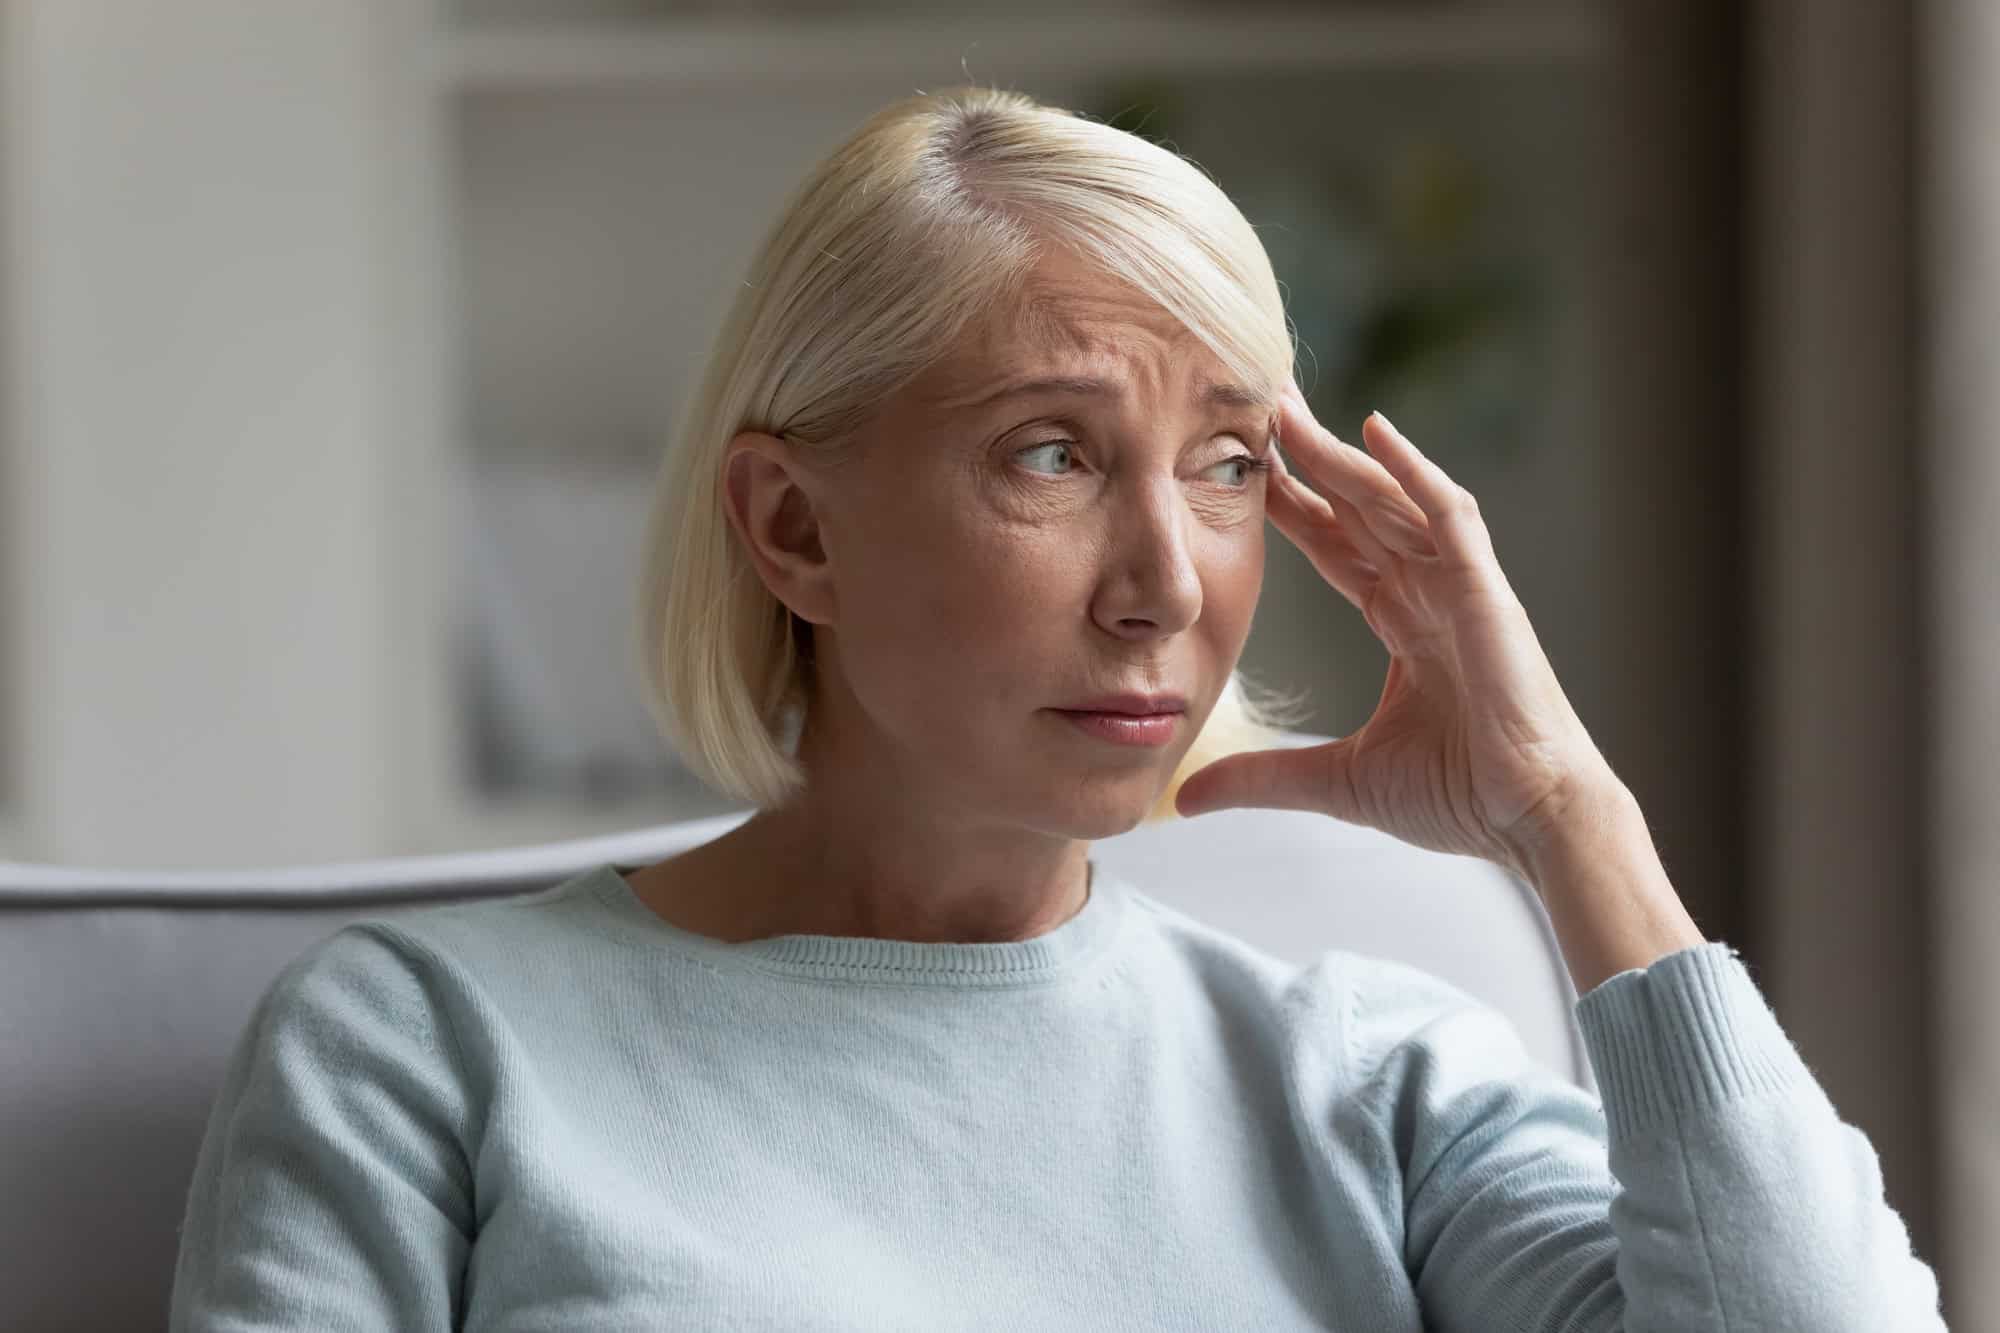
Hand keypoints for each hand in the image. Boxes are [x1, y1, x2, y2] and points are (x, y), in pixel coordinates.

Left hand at [1174, 381, 1620, 880]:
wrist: (1530, 821)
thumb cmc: (1457, 797)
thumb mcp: (1335, 781)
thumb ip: (1262, 777)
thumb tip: (1184, 795)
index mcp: (1404, 624)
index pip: (1335, 548)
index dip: (1291, 506)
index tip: (1240, 471)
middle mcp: (1430, 593)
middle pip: (1358, 508)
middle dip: (1308, 459)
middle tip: (1257, 407)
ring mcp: (1460, 586)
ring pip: (1391, 500)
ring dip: (1339, 455)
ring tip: (1287, 410)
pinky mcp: (1485, 592)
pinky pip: (1448, 515)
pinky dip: (1414, 471)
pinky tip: (1374, 430)